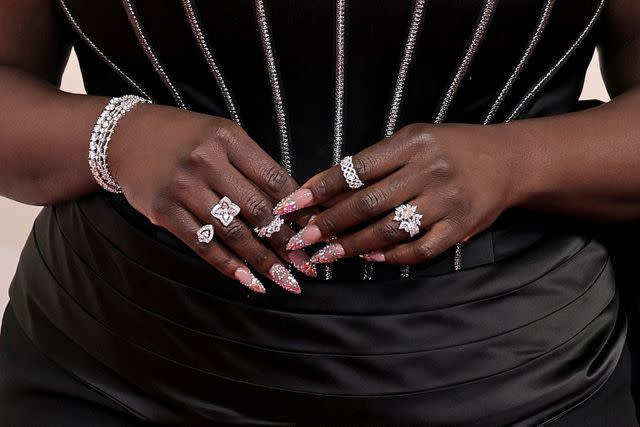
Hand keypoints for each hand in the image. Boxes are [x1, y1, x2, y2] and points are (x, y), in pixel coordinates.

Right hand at [109, 103, 317, 293]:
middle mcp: (206, 161)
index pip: (274, 179)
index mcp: (228, 138)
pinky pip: (202, 245)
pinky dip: (229, 266)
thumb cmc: (184, 138)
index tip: (316, 232)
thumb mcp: (221, 136)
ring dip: (263, 261)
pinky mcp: (164, 212)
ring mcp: (183, 187)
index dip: (299, 210)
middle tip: (308, 266)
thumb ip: (252, 166)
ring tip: (287, 280)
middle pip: (257, 209)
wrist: (124, 136)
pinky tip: (250, 281)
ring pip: (233, 232)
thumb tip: (292, 207)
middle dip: (288, 242)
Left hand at [274, 123, 519, 265]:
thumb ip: (376, 162)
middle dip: (329, 223)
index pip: (355, 169)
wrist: (508, 160)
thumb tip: (327, 189)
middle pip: (368, 202)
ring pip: (391, 229)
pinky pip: (422, 248)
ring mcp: (447, 200)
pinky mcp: (462, 225)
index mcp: (412, 143)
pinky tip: (373, 258)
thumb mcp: (414, 140)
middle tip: (301, 239)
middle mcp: (430, 170)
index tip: (291, 204)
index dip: (319, 188)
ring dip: (354, 245)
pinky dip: (394, 256)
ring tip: (327, 254)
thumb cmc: (451, 148)